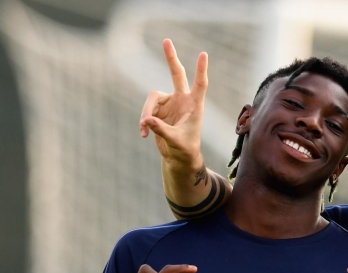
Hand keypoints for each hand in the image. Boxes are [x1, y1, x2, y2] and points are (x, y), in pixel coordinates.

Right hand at [139, 39, 207, 171]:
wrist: (179, 157)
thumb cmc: (185, 150)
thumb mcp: (176, 141)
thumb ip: (162, 130)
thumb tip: (146, 120)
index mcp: (195, 106)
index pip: (200, 84)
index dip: (201, 70)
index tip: (203, 54)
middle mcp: (182, 100)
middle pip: (176, 74)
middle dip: (171, 58)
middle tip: (166, 40)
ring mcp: (169, 103)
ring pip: (152, 99)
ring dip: (146, 113)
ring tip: (145, 130)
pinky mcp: (158, 110)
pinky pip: (146, 111)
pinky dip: (144, 122)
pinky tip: (144, 133)